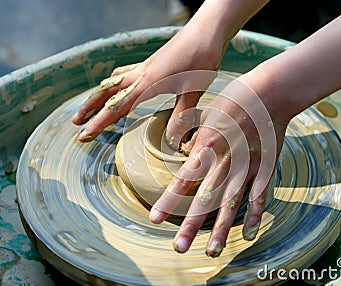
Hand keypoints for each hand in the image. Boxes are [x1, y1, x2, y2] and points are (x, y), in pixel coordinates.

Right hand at [72, 24, 227, 144]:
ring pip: (113, 82)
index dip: (99, 123)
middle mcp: (141, 74)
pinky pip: (124, 74)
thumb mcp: (194, 89)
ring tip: (88, 108)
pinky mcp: (151, 64)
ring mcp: (145, 67)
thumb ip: (181, 114)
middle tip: (75, 123)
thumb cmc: (202, 57)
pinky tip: (115, 84)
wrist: (206, 30)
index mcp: (148, 83)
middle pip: (107, 93)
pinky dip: (114, 82)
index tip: (84, 136)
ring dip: (98, 96)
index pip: (117, 106)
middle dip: (89, 109)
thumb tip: (173, 140)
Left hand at [149, 77, 286, 256]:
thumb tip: (188, 156)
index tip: (155, 219)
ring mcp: (247, 167)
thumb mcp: (206, 115)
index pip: (184, 179)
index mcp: (208, 146)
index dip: (168, 201)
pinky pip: (259, 195)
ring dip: (221, 229)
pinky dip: (255, 215)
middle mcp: (226, 161)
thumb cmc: (234, 99)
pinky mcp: (264, 168)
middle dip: (190, 224)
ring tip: (212, 251)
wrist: (270, 92)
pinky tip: (249, 235)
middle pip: (205, 198)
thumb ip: (197, 140)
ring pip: (231, 203)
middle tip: (179, 248)